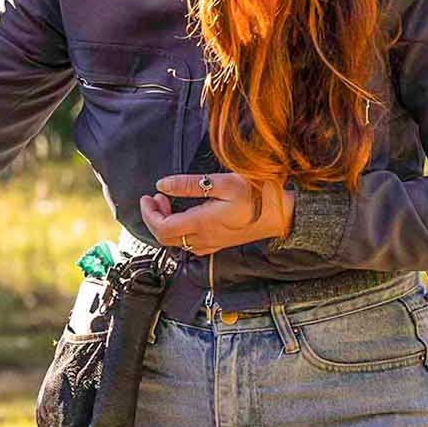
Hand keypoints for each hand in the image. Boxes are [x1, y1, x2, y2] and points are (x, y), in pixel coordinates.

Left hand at [139, 174, 294, 255]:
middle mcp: (203, 239)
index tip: (147, 197)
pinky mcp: (216, 244)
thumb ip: (190, 185)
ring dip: (165, 223)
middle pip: (164, 238)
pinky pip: (187, 243)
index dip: (149, 214)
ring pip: (175, 241)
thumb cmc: (257, 196)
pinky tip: (184, 214)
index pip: (162, 227)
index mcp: (202, 223)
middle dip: (154, 217)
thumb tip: (162, 184)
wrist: (280, 215)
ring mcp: (210, 244)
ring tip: (167, 202)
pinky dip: (177, 229)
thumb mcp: (222, 182)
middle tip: (156, 197)